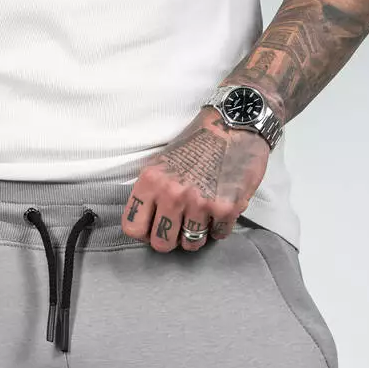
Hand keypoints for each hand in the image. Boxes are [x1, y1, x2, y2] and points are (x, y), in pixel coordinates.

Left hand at [121, 107, 269, 252]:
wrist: (235, 123)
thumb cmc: (199, 142)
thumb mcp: (162, 162)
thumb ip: (152, 192)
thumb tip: (148, 223)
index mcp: (152, 181)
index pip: (133, 228)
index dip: (145, 233)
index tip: (155, 227)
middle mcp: (173, 194)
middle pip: (162, 244)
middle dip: (172, 240)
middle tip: (181, 227)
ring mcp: (200, 202)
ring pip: (191, 244)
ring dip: (198, 234)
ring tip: (203, 217)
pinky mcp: (226, 207)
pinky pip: (219, 235)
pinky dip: (221, 227)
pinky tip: (221, 210)